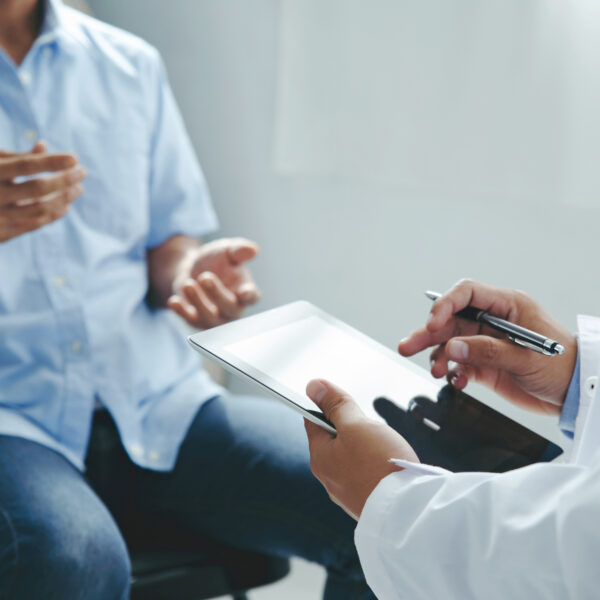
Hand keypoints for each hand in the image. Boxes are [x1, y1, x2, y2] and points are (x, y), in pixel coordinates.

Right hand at [0, 142, 85, 241]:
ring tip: (78, 189)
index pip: (25, 165)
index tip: (75, 158)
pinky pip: (34, 224)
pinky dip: (53, 215)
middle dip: (65, 180)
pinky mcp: (1, 233)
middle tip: (83, 172)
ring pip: (40, 209)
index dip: (51, 162)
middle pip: (38, 188)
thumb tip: (44, 146)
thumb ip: (15, 157)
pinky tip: (65, 206)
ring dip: (64, 198)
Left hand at [167, 237, 260, 328]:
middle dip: (217, 294)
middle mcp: (233, 308)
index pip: (252, 297)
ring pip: (210, 318)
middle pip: (230, 308)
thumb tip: (253, 250)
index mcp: (245, 290)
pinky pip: (190, 320)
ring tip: (188, 284)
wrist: (192, 267)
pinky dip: (182, 312)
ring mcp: (215, 317)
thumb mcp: (227, 250)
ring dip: (199, 302)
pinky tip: (174, 301)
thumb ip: (239, 250)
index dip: (250, 295)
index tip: (245, 291)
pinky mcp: (196, 320)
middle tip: (205, 276)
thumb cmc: (216, 260)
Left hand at [304, 379, 418, 519]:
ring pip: (352, 456)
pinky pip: (367, 474)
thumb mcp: (356, 424)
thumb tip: (313, 386)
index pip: (312, 421)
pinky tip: (390, 465)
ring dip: (366, 446)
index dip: (327, 405)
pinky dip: (376, 464)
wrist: (409, 512)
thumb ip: (336, 405)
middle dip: (353, 427)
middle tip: (371, 428)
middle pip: (334, 439)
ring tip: (384, 447)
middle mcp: (328, 477)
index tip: (343, 401)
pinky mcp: (366, 502)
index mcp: (319, 457)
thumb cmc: (381, 465)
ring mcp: (347, 492)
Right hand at [398, 279, 576, 414]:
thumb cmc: (562, 367)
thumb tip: (453, 348)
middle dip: (428, 333)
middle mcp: (492, 321)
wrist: (575, 395)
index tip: (432, 323)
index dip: (445, 305)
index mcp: (506, 306)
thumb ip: (488, 351)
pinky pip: (459, 364)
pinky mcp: (484, 363)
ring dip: (437, 356)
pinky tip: (456, 380)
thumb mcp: (526, 357)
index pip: (466, 294)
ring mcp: (486, 342)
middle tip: (408, 346)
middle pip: (450, 320)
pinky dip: (453, 372)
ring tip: (435, 370)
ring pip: (450, 343)